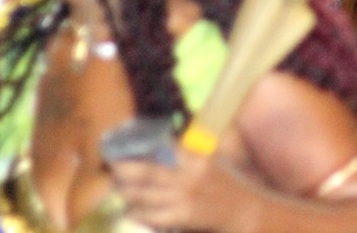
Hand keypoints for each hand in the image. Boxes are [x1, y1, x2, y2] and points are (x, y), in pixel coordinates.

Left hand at [112, 148, 243, 230]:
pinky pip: (151, 215)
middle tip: (111, 167)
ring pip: (144, 195)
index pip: (162, 147)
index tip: (122, 146)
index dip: (139, 147)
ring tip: (119, 189)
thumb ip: (190, 151)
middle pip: (146, 172)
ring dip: (127, 193)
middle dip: (123, 170)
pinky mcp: (182, 216)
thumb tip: (166, 140)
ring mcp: (184, 197)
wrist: (245, 211)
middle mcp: (188, 175)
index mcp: (196, 157)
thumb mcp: (213, 160)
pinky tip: (131, 210)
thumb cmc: (228, 184)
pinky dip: (138, 212)